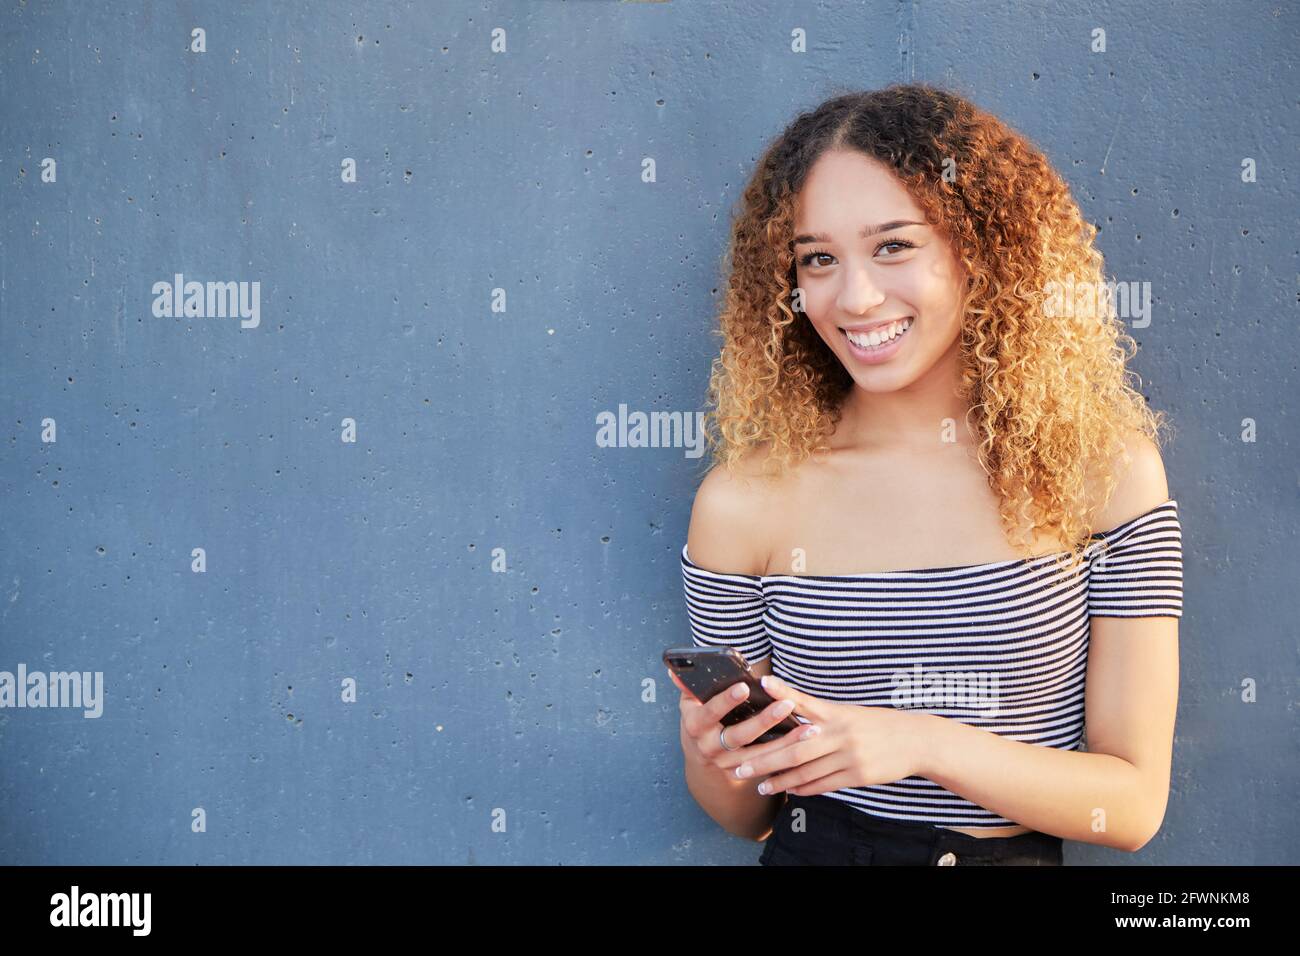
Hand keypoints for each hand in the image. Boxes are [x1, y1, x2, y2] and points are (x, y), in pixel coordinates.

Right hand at [666, 668, 813, 774]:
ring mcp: (726, 763)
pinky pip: (766, 765)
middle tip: (786, 704)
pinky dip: (785, 755)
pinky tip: (804, 744)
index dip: (726, 700)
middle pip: (739, 735)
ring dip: (785, 742)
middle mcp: (710, 747)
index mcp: (696, 725)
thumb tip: (674, 669)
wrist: (700, 756)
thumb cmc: (699, 717)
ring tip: (808, 728)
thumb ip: (688, 686)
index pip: (711, 712)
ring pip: (759, 755)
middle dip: (764, 721)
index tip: (745, 687)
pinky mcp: (742, 772)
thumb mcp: (690, 703)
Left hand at [728, 673, 930, 796]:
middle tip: (740, 766)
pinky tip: (789, 790)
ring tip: (759, 786)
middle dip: (765, 758)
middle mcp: (840, 733)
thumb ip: (822, 716)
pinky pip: (824, 784)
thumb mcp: (850, 713)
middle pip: (795, 748)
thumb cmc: (878, 724)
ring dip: (780, 780)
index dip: (784, 693)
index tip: (763, 685)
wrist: (915, 740)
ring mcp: (849, 755)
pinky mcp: (858, 775)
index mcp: (836, 713)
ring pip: (806, 771)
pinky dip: (804, 788)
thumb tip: (791, 717)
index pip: (805, 701)